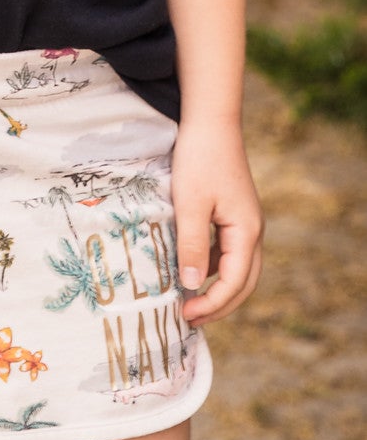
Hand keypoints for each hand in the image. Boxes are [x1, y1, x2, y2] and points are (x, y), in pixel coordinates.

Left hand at [169, 119, 262, 325]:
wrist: (211, 120)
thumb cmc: (199, 159)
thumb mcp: (190, 203)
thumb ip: (192, 245)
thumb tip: (192, 287)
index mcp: (246, 232)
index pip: (234, 283)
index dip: (212, 304)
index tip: (186, 314)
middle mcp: (253, 231)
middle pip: (243, 282)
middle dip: (219, 304)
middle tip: (191, 318)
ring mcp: (245, 221)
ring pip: (237, 267)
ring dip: (218, 286)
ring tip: (190, 299)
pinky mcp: (234, 212)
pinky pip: (228, 250)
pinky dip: (214, 265)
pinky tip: (191, 266)